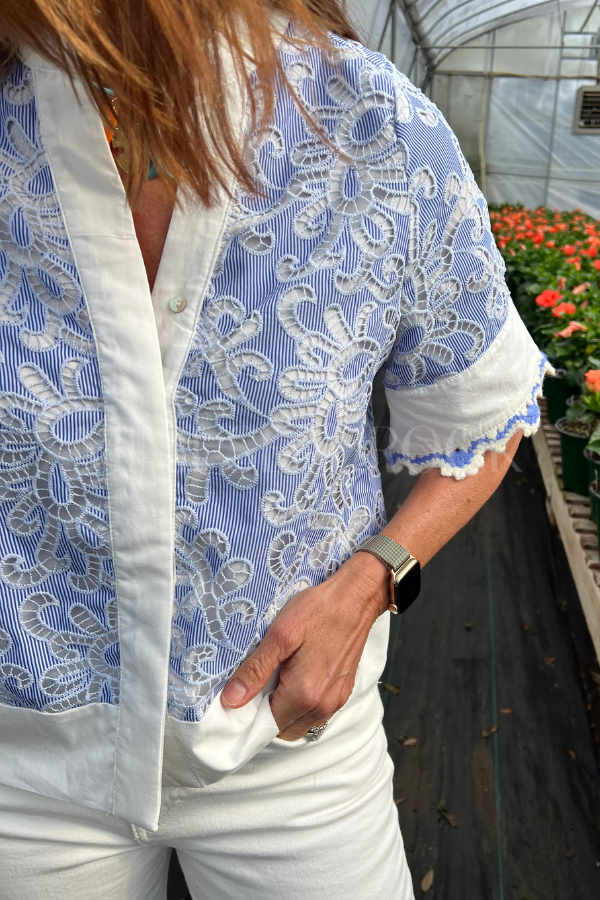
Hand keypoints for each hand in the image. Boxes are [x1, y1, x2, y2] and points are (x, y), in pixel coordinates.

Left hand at [220, 551, 389, 739]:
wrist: (356, 598)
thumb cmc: (319, 611)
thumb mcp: (280, 634)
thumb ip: (256, 670)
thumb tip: (231, 700)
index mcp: (304, 694)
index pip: (268, 725)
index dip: (251, 714)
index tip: (244, 695)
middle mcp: (323, 705)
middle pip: (286, 730)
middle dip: (268, 716)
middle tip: (259, 685)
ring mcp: (337, 700)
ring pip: (302, 724)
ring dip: (286, 711)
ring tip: (278, 679)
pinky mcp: (344, 691)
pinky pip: (317, 713)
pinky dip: (303, 705)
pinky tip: (296, 677)